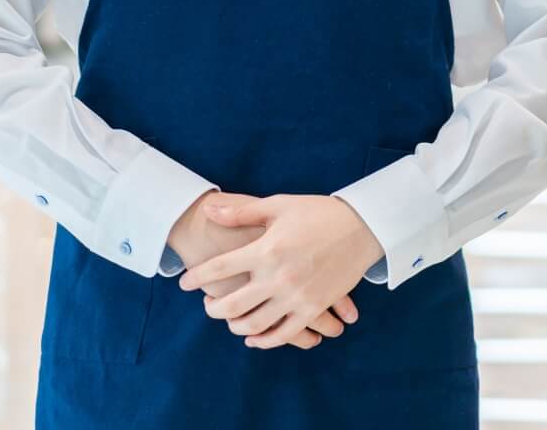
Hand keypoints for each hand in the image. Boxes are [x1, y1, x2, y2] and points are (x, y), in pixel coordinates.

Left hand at [179, 193, 383, 349]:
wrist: (362, 227)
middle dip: (212, 308)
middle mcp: (277, 277)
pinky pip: (283, 334)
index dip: (196, 277)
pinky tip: (254, 337)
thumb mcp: (278, 206)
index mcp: (266, 249)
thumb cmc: (318, 212)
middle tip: (207, 304)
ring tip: (228, 319)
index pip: (219, 269)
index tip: (184, 282)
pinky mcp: (313, 308)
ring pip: (254, 325)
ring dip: (234, 326)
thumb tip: (209, 209)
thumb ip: (242, 212)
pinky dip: (264, 341)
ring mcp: (296, 296)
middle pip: (231, 305)